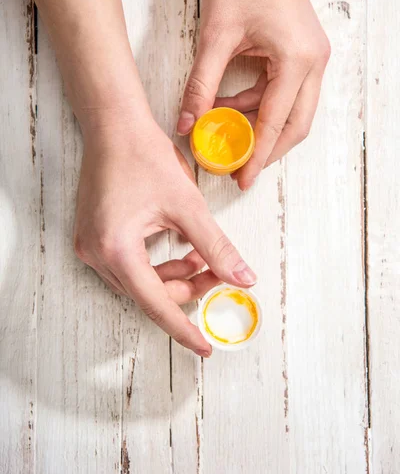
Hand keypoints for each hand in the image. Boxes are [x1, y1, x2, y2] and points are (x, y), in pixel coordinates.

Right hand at [74, 116, 256, 356]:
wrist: (114, 126)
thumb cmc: (145, 157)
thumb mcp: (188, 206)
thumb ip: (216, 247)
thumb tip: (243, 279)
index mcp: (116, 249)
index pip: (156, 303)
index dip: (183, 328)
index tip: (205, 348)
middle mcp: (96, 254)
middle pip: (148, 293)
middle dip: (186, 288)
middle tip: (216, 272)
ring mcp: (90, 247)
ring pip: (140, 281)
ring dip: (173, 275)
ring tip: (199, 254)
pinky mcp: (93, 238)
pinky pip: (128, 266)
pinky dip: (156, 263)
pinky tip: (177, 245)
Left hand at [177, 0, 330, 189]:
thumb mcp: (214, 38)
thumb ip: (201, 85)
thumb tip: (186, 123)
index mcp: (297, 61)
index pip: (274, 122)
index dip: (256, 155)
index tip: (242, 178)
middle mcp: (313, 63)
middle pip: (295, 126)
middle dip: (267, 150)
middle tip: (241, 169)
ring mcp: (312, 57)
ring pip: (292, 112)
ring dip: (260, 126)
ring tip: (226, 132)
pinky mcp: (302, 52)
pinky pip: (285, 92)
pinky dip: (260, 105)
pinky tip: (232, 105)